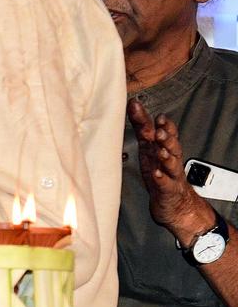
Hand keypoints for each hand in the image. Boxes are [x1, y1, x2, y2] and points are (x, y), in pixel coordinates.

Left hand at [128, 99, 214, 243]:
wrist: (174, 203)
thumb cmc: (158, 171)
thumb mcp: (148, 148)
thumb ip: (142, 127)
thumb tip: (132, 104)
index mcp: (162, 148)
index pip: (164, 132)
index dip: (161, 123)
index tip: (156, 115)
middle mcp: (169, 159)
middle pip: (171, 146)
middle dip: (167, 137)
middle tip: (160, 130)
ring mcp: (170, 175)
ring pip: (172, 164)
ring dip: (166, 156)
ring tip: (161, 150)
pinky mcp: (168, 191)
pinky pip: (166, 184)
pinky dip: (161, 179)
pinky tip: (157, 174)